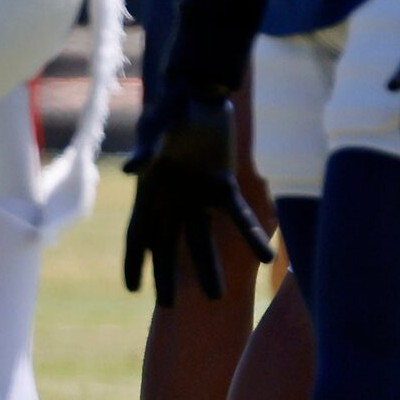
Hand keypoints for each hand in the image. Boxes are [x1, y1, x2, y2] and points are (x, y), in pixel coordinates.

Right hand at [124, 85, 271, 304]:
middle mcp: (170, 200)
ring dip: (208, 267)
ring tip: (218, 298)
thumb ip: (148, 148)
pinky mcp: (224, 185)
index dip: (134, 261)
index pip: (137, 234)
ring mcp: (197, 195)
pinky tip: (267, 256)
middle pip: (167, 246)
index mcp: (148, 192)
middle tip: (170, 307)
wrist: (201, 92)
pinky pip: (239, 216)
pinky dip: (250, 235)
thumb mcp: (158, 126)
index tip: (132, 290)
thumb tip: (134, 169)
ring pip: (202, 239)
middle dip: (167, 276)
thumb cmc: (172, 108)